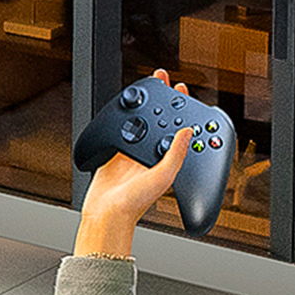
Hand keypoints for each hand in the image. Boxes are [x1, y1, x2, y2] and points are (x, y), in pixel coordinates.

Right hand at [75, 71, 196, 253]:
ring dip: (146, 105)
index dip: (186, 111)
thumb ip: (175, 154)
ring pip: (143, 122)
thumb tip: (187, 132)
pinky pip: (122, 128)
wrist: (106, 212)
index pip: (181, 130)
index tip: (185, 93)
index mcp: (169, 161)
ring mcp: (135, 152)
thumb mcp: (163, 177)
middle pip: (163, 121)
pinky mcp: (117, 151)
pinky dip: (125, 116)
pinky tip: (128, 105)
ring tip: (150, 88)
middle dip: (166, 102)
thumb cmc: (135, 203)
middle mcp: (154, 155)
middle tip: (168, 82)